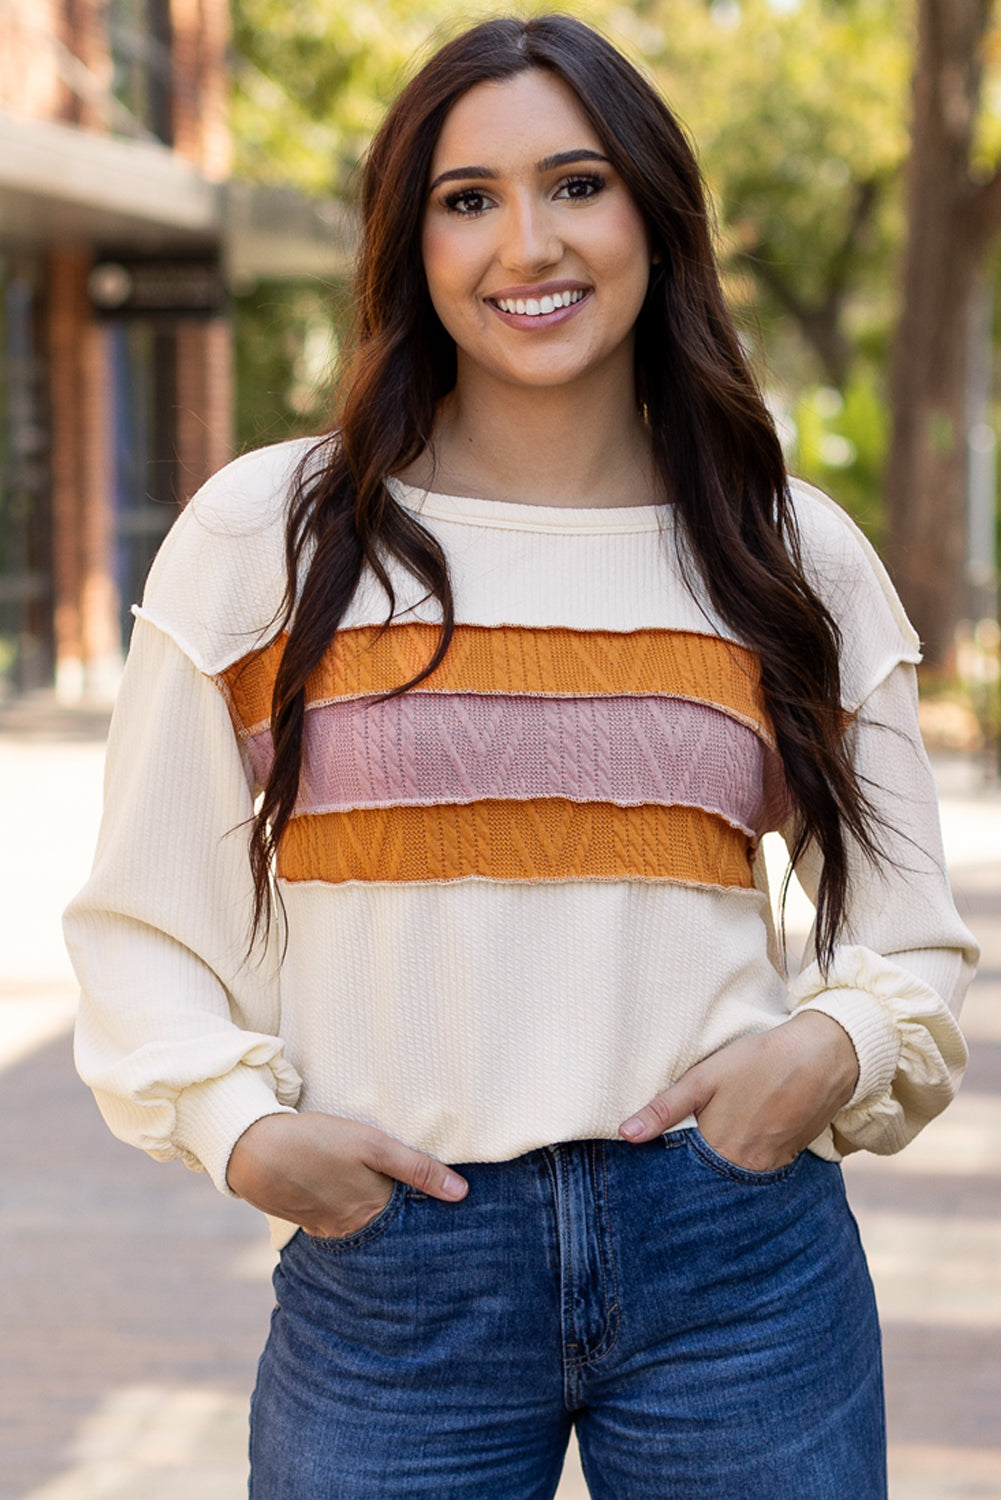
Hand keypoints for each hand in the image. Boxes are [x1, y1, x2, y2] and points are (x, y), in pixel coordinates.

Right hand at [226, 1112, 467, 1237]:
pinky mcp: (309, 1219)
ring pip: (366, 1228)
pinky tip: (355, 1200)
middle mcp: (353, 1229)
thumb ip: (417, 1168)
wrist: (253, 1149)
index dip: (433, 1218)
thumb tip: (462, 1193)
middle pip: (391, 1231)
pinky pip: (341, 1223)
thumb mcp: (373, 1145)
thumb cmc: (317, 1141)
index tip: (454, 1218)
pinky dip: (354, 1215)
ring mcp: (328, 1227)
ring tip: (395, 1205)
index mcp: (374, 1213)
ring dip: (381, 1219)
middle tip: (430, 1216)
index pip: (414, 1224)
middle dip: (409, 1225)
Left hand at [619, 1012, 859, 1172]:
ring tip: (703, 1160)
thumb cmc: (759, 1061)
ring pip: (734, 1180)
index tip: (651, 1181)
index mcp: (720, 1152)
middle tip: (673, 1177)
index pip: (684, 1179)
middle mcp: (746, 1168)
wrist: (824, 1056)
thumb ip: (665, 1109)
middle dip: (691, 1181)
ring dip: (718, 1175)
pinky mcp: (788, 1157)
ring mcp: (771, 1166)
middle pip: (709, 1183)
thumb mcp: (704, 1078)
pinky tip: (737, 1148)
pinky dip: (744, 1166)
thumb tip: (626, 1134)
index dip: (667, 1179)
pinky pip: (759, 1172)